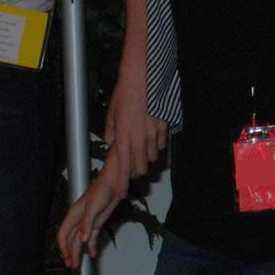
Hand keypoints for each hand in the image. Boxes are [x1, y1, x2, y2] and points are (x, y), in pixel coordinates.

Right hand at [57, 162, 129, 268]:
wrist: (114, 184)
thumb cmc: (101, 191)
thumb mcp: (93, 207)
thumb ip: (87, 223)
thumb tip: (82, 239)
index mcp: (73, 215)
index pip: (63, 234)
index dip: (63, 247)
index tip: (66, 257)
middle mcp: (78, 221)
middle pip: (71, 240)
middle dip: (70, 253)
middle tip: (71, 266)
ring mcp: (87, 223)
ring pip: (80, 241)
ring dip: (79, 252)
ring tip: (78, 264)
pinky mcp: (97, 224)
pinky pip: (91, 238)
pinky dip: (91, 246)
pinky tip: (92, 254)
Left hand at [103, 65, 166, 180]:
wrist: (142, 80)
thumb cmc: (125, 95)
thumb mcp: (111, 114)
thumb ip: (111, 132)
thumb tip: (112, 143)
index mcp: (123, 137)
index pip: (122, 167)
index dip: (122, 183)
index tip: (121, 194)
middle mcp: (139, 138)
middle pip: (140, 167)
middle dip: (136, 171)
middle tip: (132, 167)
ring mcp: (153, 134)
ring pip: (152, 157)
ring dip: (146, 157)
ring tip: (141, 148)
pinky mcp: (163, 127)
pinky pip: (161, 144)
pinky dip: (156, 145)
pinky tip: (151, 137)